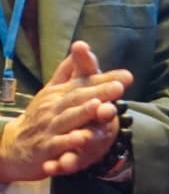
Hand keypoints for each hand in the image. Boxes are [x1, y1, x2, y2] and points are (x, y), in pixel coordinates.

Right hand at [0, 44, 131, 180]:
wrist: (16, 144)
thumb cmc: (42, 116)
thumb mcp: (54, 92)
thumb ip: (70, 73)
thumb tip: (81, 45)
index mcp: (60, 94)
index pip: (84, 83)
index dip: (105, 79)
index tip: (127, 76)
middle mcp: (55, 108)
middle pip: (78, 98)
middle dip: (98, 92)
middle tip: (118, 87)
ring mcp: (50, 127)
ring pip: (68, 119)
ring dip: (83, 113)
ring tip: (99, 107)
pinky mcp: (46, 148)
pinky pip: (58, 145)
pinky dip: (68, 143)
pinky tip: (81, 140)